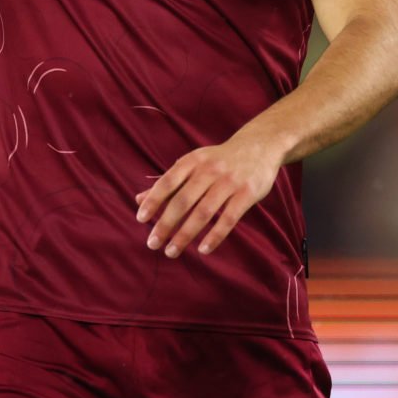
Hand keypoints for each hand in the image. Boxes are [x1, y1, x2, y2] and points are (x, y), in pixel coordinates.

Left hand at [134, 131, 283, 257]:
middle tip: (153, 243)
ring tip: (171, 251)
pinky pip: (228, 219)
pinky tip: (202, 250)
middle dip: (165, 224)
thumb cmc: (218, 160)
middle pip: (183, 201)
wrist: (259, 146)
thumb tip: (138, 200)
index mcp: (192, 161)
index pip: (167, 182)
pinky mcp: (247, 193)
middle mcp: (209, 170)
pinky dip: (214, 236)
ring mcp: (229, 182)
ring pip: (203, 212)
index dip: (153, 200)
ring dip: (185, 234)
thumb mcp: (193, 164)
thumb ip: (168, 183)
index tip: (140, 219)